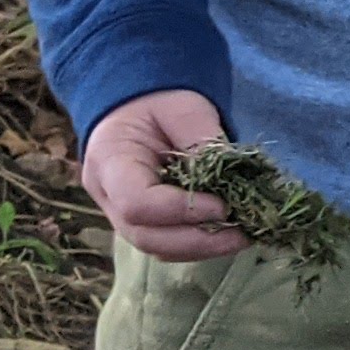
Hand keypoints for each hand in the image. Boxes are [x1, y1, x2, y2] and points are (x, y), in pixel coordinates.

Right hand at [82, 87, 246, 260]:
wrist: (140, 106)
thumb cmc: (159, 102)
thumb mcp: (184, 108)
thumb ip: (202, 142)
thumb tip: (230, 180)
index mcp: (109, 160)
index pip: (136, 202)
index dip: (182, 210)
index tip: (223, 205)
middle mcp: (107, 195)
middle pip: (144, 236)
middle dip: (197, 240)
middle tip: (242, 233)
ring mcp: (119, 214)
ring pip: (156, 247)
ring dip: (202, 248)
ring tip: (242, 236)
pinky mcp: (142, 223)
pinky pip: (166, 244)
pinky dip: (198, 245)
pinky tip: (228, 235)